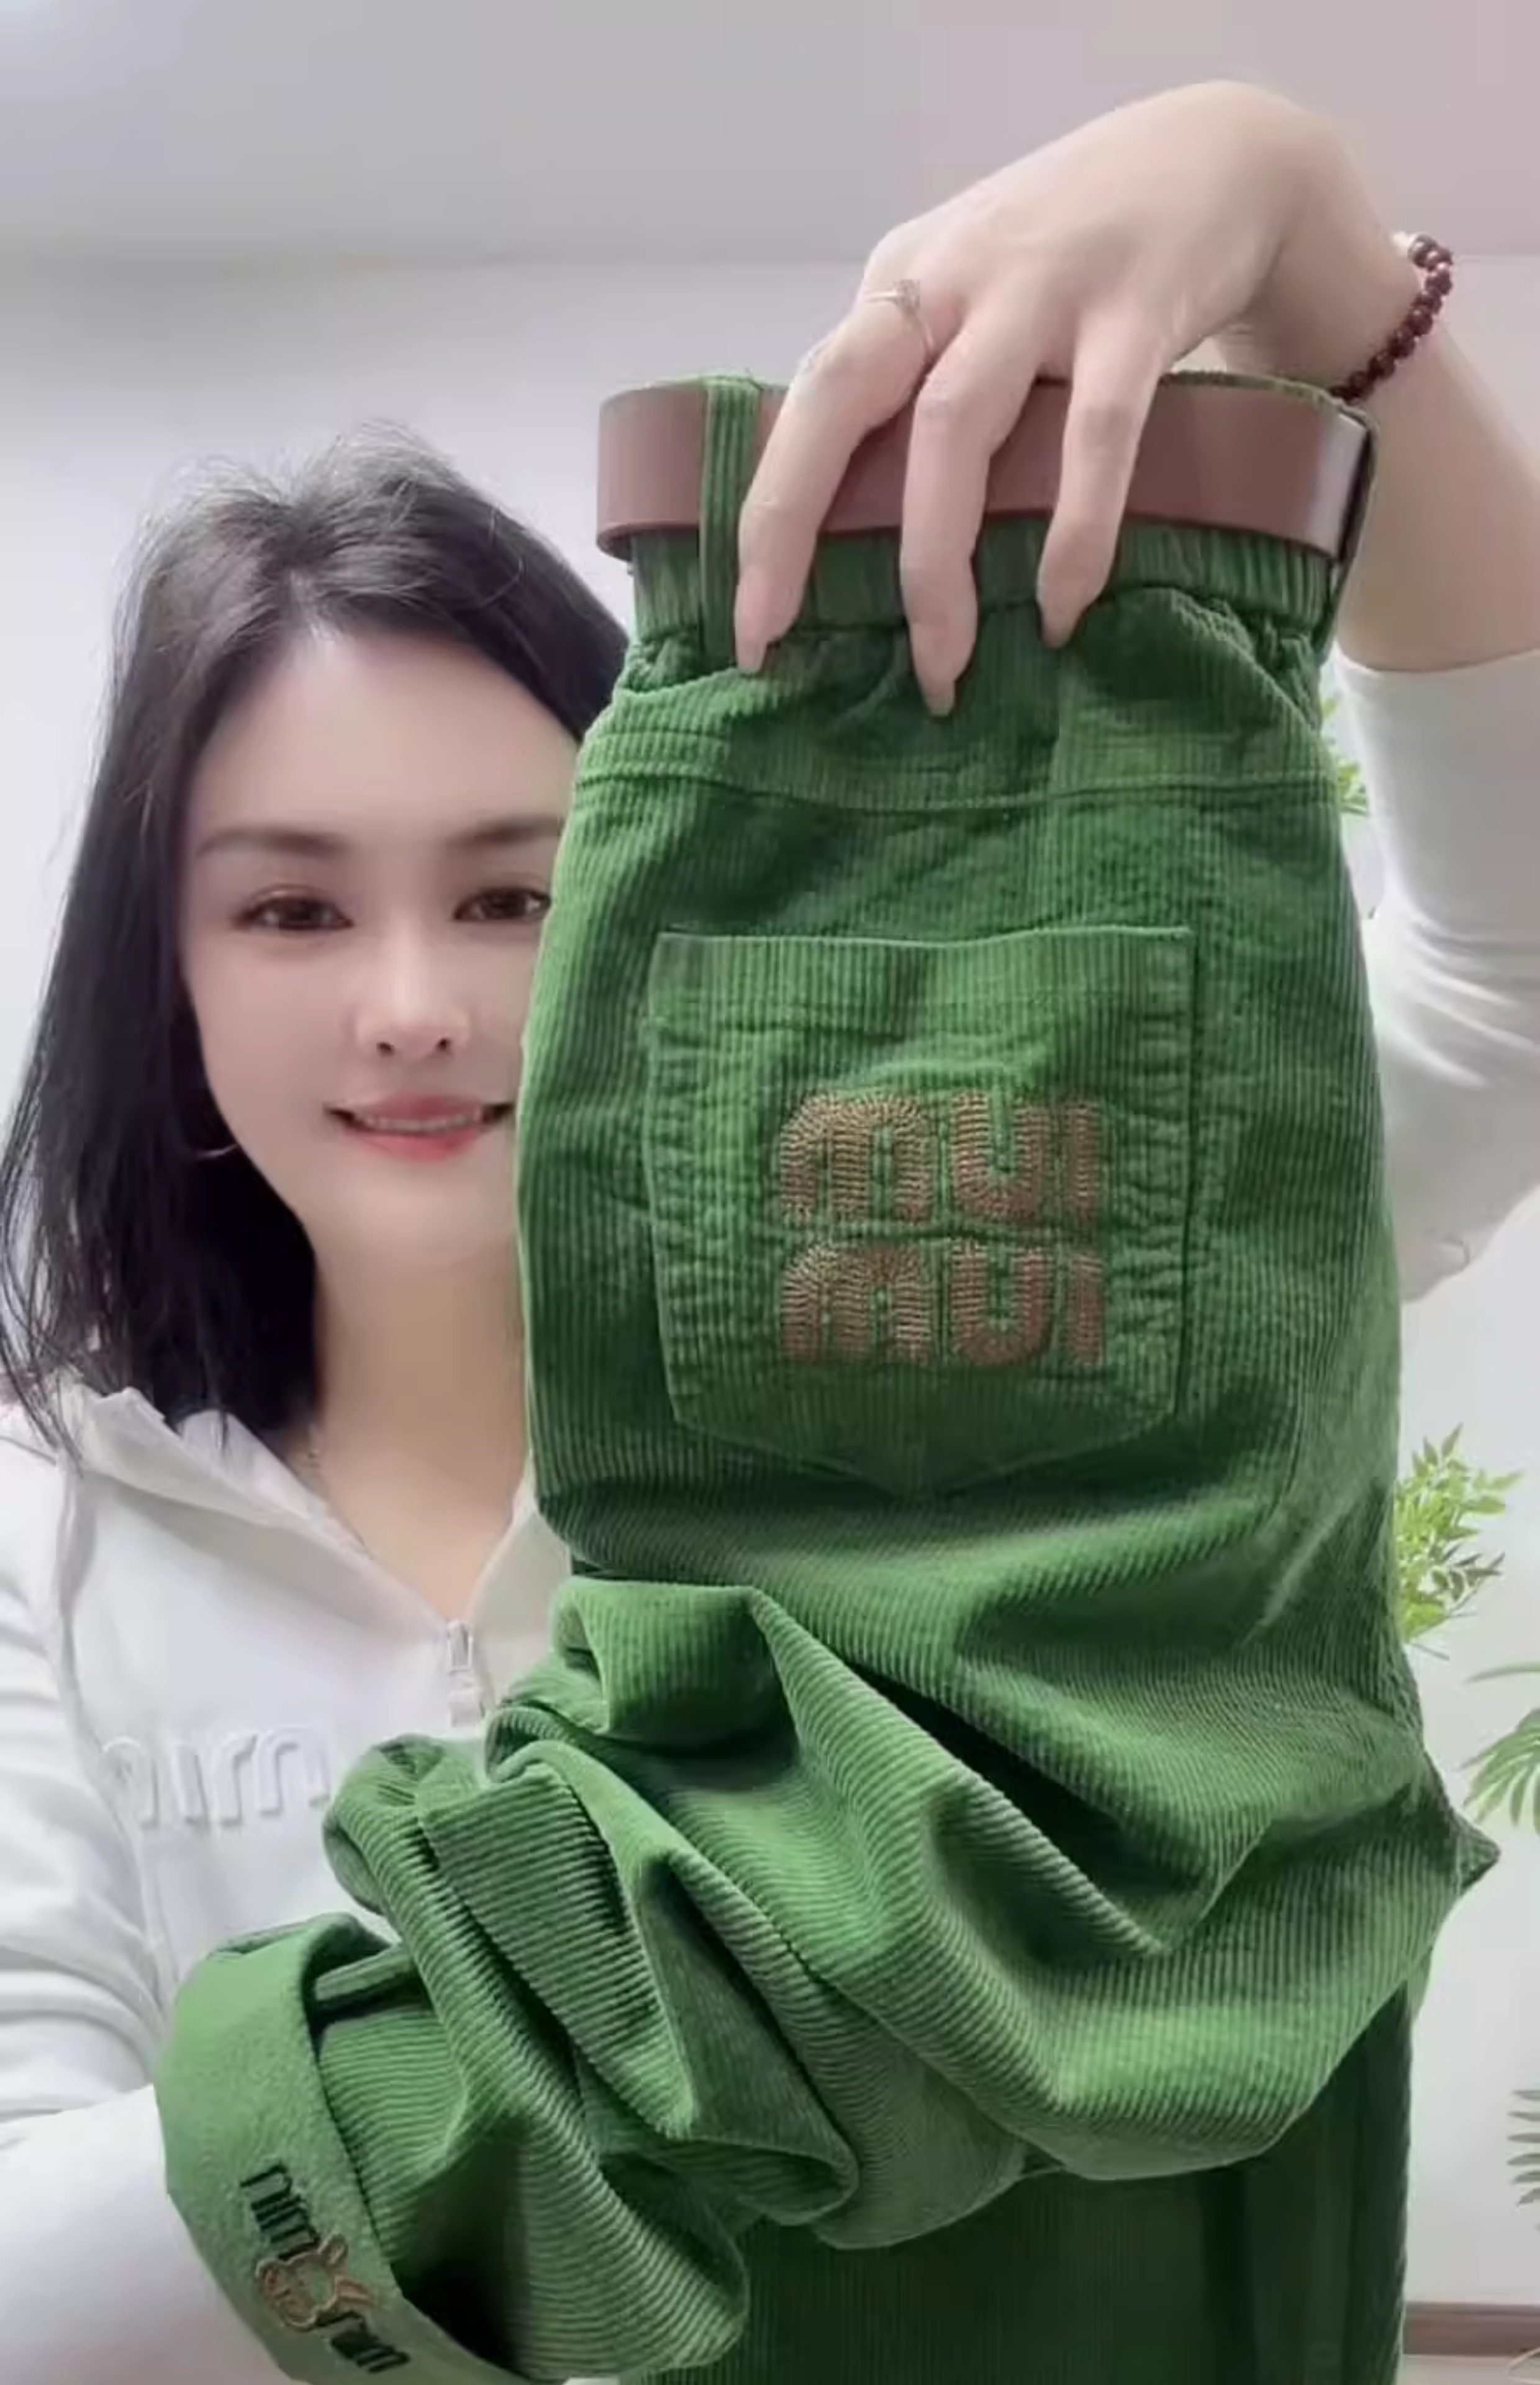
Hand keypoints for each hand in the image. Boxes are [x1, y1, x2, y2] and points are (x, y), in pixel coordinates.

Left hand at [735, 83, 1393, 709]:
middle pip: (844, 400)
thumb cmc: (1080, 253)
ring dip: (935, 560)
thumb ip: (918, 375)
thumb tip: (857, 521)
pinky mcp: (1137, 310)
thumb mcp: (973, 291)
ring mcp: (1042, 289)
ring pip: (954, 428)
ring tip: (942, 666)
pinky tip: (1061, 608)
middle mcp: (953, 280)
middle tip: (781, 639)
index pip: (809, 401)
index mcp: (902, 285)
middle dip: (795, 525)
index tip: (751, 629)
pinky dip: (1075, 529)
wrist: (1225, 155)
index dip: (766, 514)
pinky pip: (1095, 435)